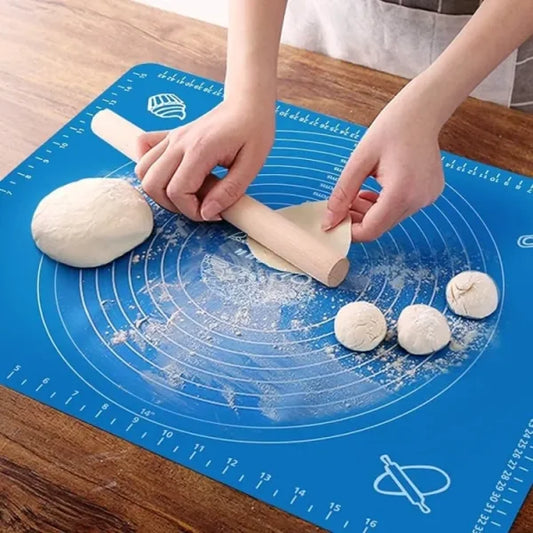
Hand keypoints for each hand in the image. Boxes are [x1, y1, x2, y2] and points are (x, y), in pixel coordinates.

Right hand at [135, 98, 274, 220]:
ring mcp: (172, 138)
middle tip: (198, 205)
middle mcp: (179, 143)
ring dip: (159, 190)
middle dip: (173, 205)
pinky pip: (143, 149)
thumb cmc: (254, 130)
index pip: (177, 191)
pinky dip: (149, 167)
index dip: (191, 211)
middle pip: (152, 184)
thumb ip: (229, 192)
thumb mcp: (252, 165)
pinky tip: (170, 174)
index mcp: (200, 149)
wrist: (248, 104)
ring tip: (186, 194)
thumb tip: (207, 213)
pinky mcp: (170, 136)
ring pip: (143, 171)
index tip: (212, 213)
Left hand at [322, 79, 444, 241]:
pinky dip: (384, 206)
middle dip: (357, 220)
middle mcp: (418, 200)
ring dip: (369, 213)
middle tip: (342, 204)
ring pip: (390, 220)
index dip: (349, 231)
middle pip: (380, 227)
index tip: (333, 222)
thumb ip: (342, 194)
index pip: (371, 230)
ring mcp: (427, 198)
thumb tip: (329, 220)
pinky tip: (373, 191)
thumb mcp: (359, 161)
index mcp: (401, 193)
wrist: (422, 111)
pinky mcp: (430, 194)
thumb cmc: (391, 128)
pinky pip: (401, 209)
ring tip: (357, 193)